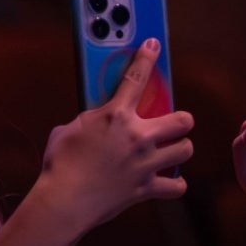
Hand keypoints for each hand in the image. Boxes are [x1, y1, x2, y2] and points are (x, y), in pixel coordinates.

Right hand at [34, 38, 194, 233]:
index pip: (136, 77)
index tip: (154, 44)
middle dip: (181, 120)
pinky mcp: (146, 188)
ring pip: (185, 150)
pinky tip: (167, 181)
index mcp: (116, 116)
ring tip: (170, 151)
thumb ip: (89, 120)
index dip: (147, 57)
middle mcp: (138, 137)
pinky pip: (176, 186)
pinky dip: (173, 184)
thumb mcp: (68, 130)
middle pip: (181, 120)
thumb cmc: (60, 164)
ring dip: (179, 149)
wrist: (64, 201)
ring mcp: (146, 163)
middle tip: (172, 124)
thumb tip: (97, 119)